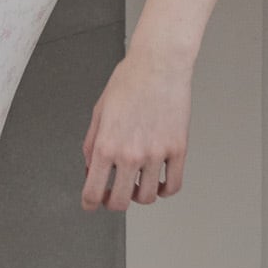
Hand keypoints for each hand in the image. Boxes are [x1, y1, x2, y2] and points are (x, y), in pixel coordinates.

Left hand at [80, 47, 191, 209]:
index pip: (93, 191)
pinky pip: (173, 185)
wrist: (159, 64)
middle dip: (114, 202)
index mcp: (105, 145)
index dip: (89, 203)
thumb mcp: (98, 112)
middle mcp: (130, 154)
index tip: (90, 204)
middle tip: (114, 195)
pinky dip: (165, 189)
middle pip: (121, 202)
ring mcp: (155, 154)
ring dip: (140, 195)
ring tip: (138, 184)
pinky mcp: (177, 149)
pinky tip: (159, 181)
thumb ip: (91, 144)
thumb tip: (90, 168)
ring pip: (148, 197)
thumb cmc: (129, 81)